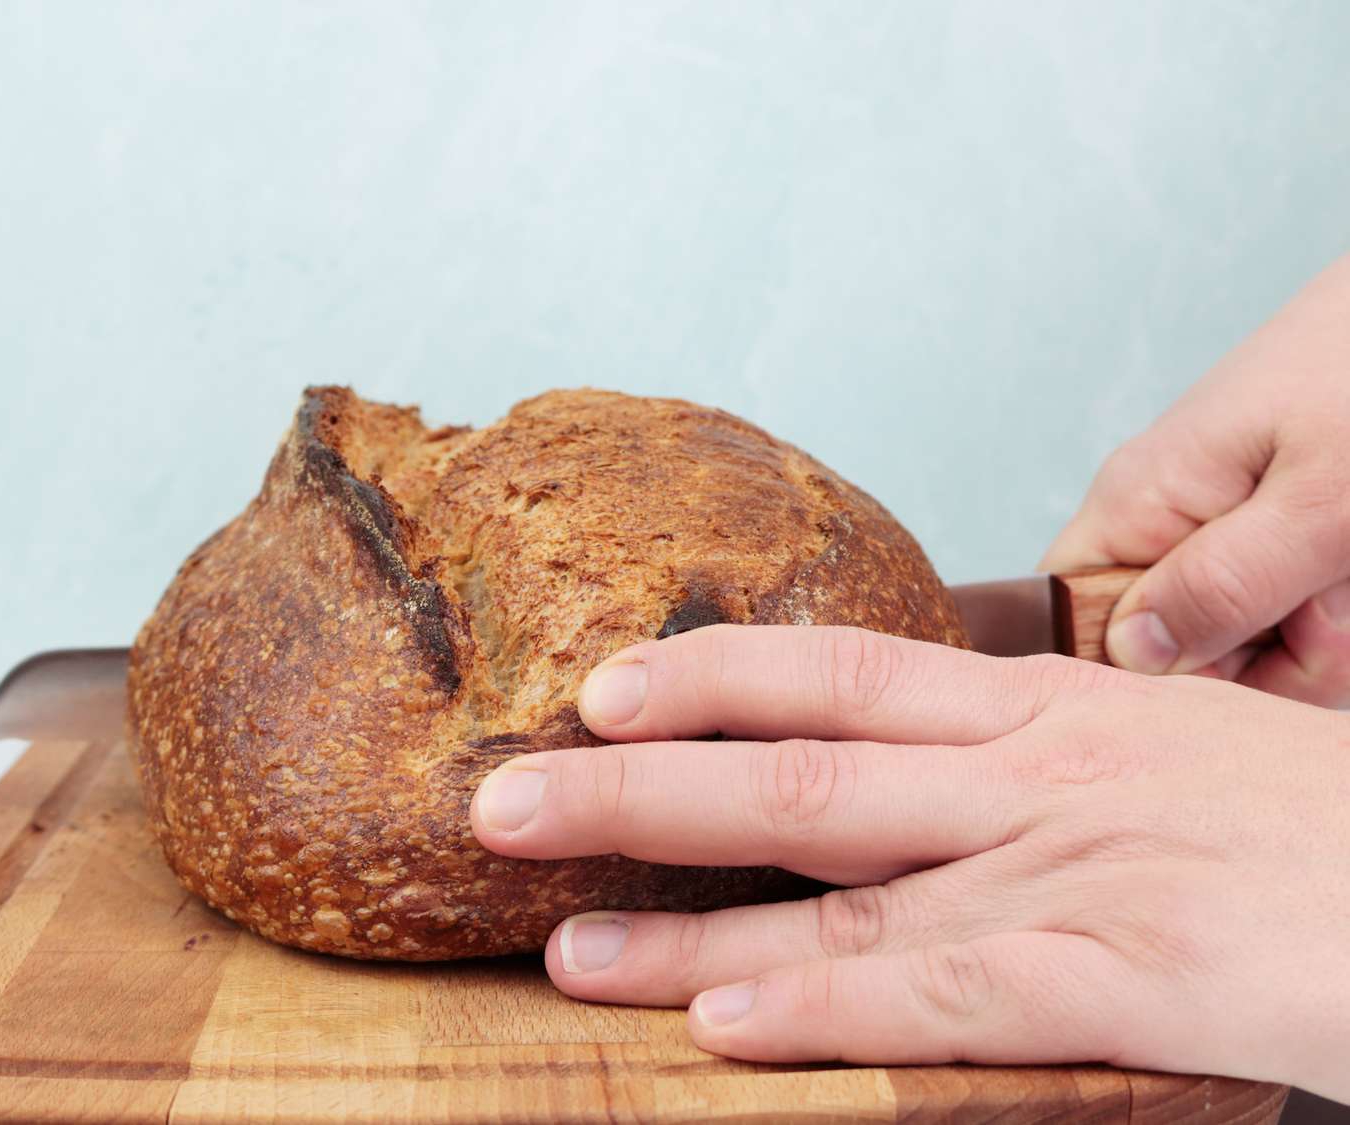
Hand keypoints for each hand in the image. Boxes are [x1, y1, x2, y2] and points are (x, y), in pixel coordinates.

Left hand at [470, 626, 1349, 1100]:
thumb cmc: (1318, 822)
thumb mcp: (1164, 748)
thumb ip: (1034, 760)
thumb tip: (919, 771)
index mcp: (1045, 711)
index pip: (837, 671)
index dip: (707, 674)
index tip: (597, 685)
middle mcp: (1035, 775)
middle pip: (796, 775)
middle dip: (637, 790)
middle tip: (500, 803)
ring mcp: (1078, 871)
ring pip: (843, 892)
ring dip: (684, 927)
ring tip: (560, 951)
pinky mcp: (1136, 977)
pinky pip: (953, 994)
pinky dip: (831, 1010)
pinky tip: (726, 1027)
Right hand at [1042, 254, 1349, 706]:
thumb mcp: (1321, 500)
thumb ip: (1224, 585)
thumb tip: (1132, 654)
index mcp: (1139, 499)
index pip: (1073, 623)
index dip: (1151, 674)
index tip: (1242, 656)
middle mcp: (1163, 514)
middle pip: (1179, 648)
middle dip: (1271, 656)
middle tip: (1332, 601)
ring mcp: (1220, 521)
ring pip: (1250, 639)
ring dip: (1325, 631)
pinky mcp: (1273, 523)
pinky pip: (1292, 606)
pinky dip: (1342, 605)